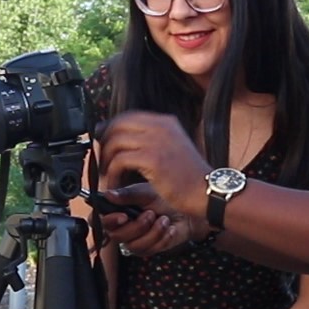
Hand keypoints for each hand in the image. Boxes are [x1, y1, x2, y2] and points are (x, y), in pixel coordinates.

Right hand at [98, 192, 195, 257]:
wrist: (187, 212)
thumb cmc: (165, 199)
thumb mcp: (146, 192)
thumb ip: (127, 195)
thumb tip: (108, 194)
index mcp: (119, 211)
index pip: (100, 220)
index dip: (108, 220)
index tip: (123, 216)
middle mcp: (124, 227)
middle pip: (116, 235)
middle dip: (136, 226)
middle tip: (150, 214)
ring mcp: (135, 240)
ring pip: (133, 245)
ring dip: (151, 232)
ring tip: (163, 220)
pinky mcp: (149, 249)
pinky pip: (149, 250)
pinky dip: (162, 238)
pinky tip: (169, 228)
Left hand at [99, 111, 211, 228]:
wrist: (206, 192)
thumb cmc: (189, 177)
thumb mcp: (171, 148)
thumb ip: (151, 141)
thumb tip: (123, 139)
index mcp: (165, 122)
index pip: (128, 116)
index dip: (110, 129)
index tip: (103, 143)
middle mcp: (160, 126)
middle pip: (118, 125)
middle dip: (104, 143)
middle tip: (102, 161)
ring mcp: (156, 141)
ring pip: (115, 141)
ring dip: (106, 160)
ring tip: (108, 176)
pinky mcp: (152, 159)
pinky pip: (120, 161)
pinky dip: (112, 174)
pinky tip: (115, 185)